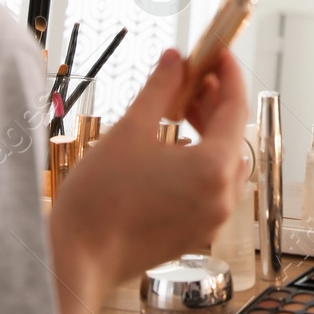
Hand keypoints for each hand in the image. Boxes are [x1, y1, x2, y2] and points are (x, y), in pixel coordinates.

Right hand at [49, 48, 247, 313]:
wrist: (78, 258)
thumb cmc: (99, 202)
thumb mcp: (131, 130)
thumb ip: (160, 89)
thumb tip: (175, 59)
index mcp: (212, 169)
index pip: (236, 108)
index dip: (229, 75)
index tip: (220, 55)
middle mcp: (221, 196)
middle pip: (234, 135)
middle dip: (216, 101)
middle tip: (194, 76)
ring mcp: (211, 218)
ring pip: (227, 162)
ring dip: (211, 130)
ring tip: (183, 108)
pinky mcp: (196, 231)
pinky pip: (214, 186)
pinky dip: (204, 159)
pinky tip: (177, 145)